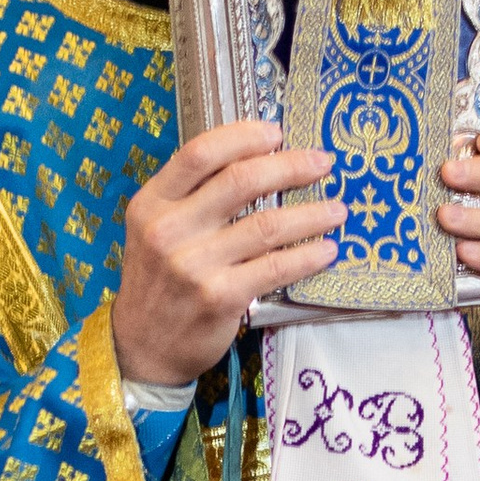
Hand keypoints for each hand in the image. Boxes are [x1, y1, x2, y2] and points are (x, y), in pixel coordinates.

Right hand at [112, 120, 341, 384]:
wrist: (142, 348)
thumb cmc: (159, 283)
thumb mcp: (154, 231)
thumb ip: (190, 198)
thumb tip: (254, 160)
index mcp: (151, 204)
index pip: (200, 153)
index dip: (243, 136)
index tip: (276, 132)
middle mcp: (168, 230)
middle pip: (241, 180)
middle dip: (291, 166)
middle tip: (322, 162)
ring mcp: (194, 265)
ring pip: (267, 225)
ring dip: (312, 214)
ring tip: (337, 209)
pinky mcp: (220, 297)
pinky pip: (276, 267)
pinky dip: (308, 256)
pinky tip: (326, 249)